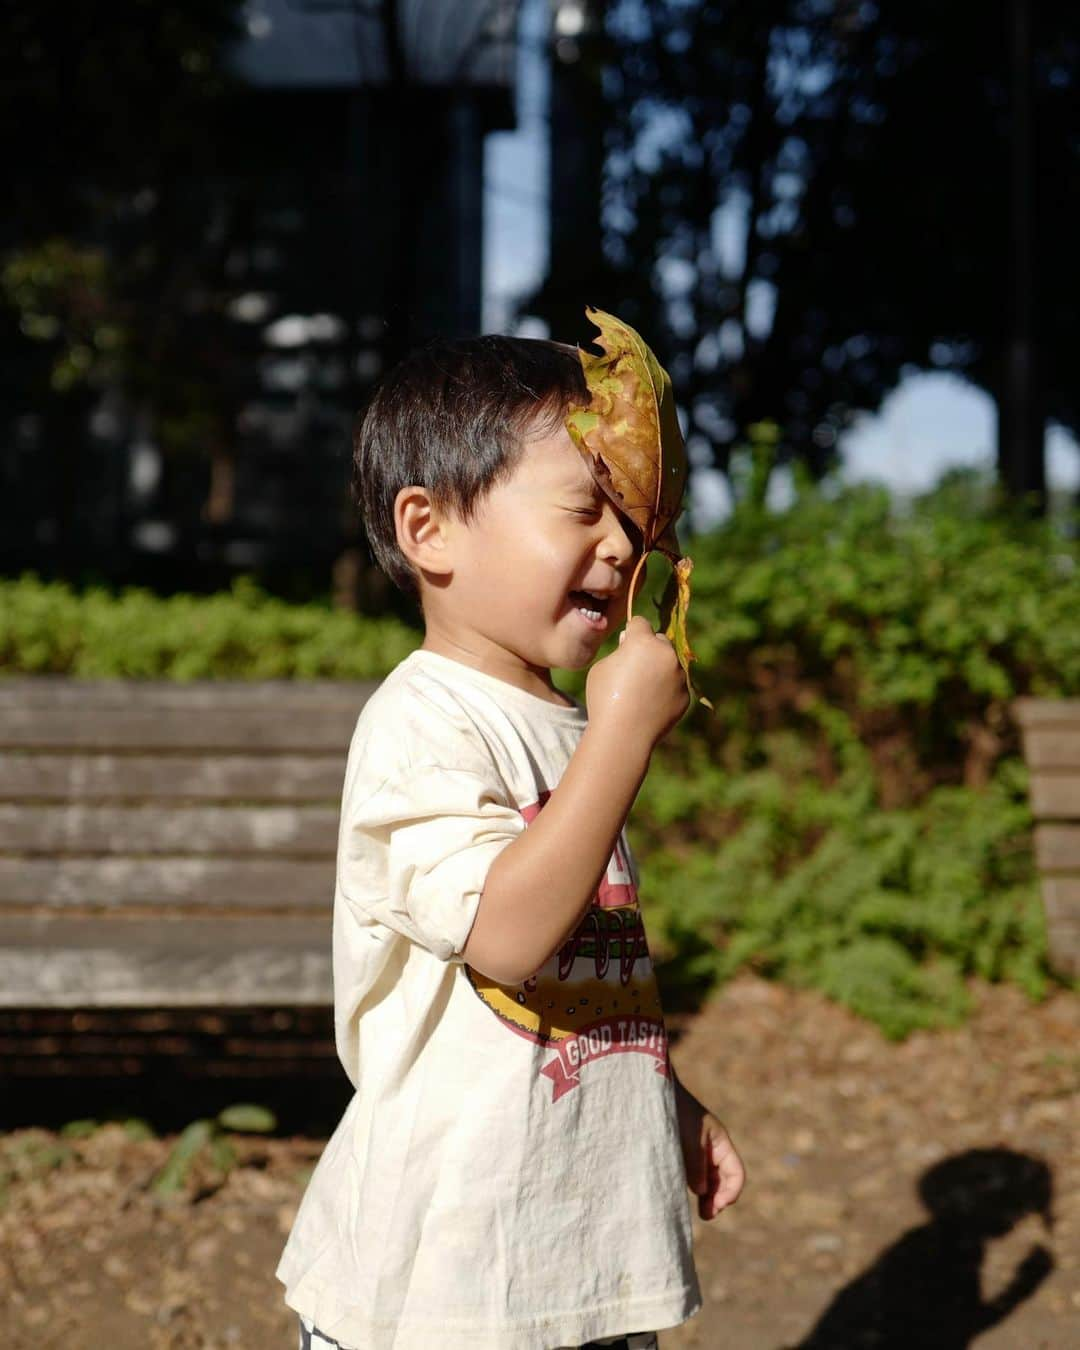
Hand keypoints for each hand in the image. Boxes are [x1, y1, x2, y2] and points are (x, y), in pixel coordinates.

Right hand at [585, 615, 689, 750]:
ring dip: (660, 668)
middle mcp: (666, 654)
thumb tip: (630, 643)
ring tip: (641, 689)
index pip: (640, 623)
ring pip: (670, 662)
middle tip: (634, 667)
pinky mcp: (685, 694)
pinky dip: (666, 689)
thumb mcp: (601, 667)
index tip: (624, 644)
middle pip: (659, 639)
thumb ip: (619, 651)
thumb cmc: (605, 698)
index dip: (631, 633)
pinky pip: (675, 684)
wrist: (623, 735)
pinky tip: (649, 703)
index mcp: (643, 642)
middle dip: (649, 648)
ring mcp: (679, 675)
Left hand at [674, 1077, 745, 1220]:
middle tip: (705, 1214)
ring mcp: (698, 1153)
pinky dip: (694, 1188)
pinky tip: (684, 1195)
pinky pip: (695, 1177)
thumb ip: (695, 1164)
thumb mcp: (688, 1138)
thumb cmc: (674, 1111)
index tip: (717, 1205)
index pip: (736, 1174)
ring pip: (709, 1182)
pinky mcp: (683, 1156)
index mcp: (720, 1143)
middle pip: (724, 1181)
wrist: (655, 1094)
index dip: (731, 1192)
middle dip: (718, 1199)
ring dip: (707, 1197)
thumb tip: (701, 1191)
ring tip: (699, 1211)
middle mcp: (712, 1150)